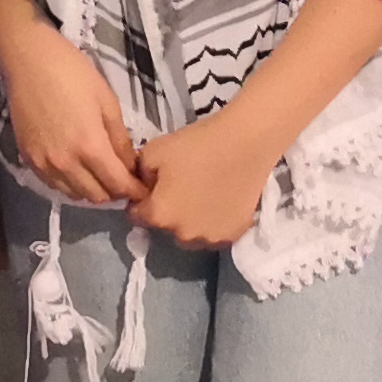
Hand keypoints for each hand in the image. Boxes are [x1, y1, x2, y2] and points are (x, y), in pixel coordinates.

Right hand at [1, 28, 143, 208]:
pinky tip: (77, 167)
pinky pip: (54, 185)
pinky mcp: (28, 159)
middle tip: (122, 177)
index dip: (134, 189)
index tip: (142, 187)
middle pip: (97, 196)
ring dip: (92, 189)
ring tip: (99, 172)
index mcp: (89, 146)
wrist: (28, 61)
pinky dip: (70, 184)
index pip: (118, 185)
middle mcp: (66, 163)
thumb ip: (120, 139)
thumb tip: (130, 165)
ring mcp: (44, 164)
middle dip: (114, 191)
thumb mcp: (107, 101)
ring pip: (74, 195)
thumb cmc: (73, 73)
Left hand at [129, 111, 282, 250]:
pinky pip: (214, 233)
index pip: (136, 216)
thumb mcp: (152, 151)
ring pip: (190, 234)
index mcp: (159, 215)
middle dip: (167, 211)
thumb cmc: (196, 144)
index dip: (141, 200)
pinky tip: (219, 202)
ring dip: (189, 221)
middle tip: (180, 188)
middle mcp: (182, 235)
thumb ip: (138, 175)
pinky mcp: (233, 235)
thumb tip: (140, 186)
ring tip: (201, 197)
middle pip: (165, 227)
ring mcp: (209, 238)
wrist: (244, 143)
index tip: (152, 187)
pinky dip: (213, 222)